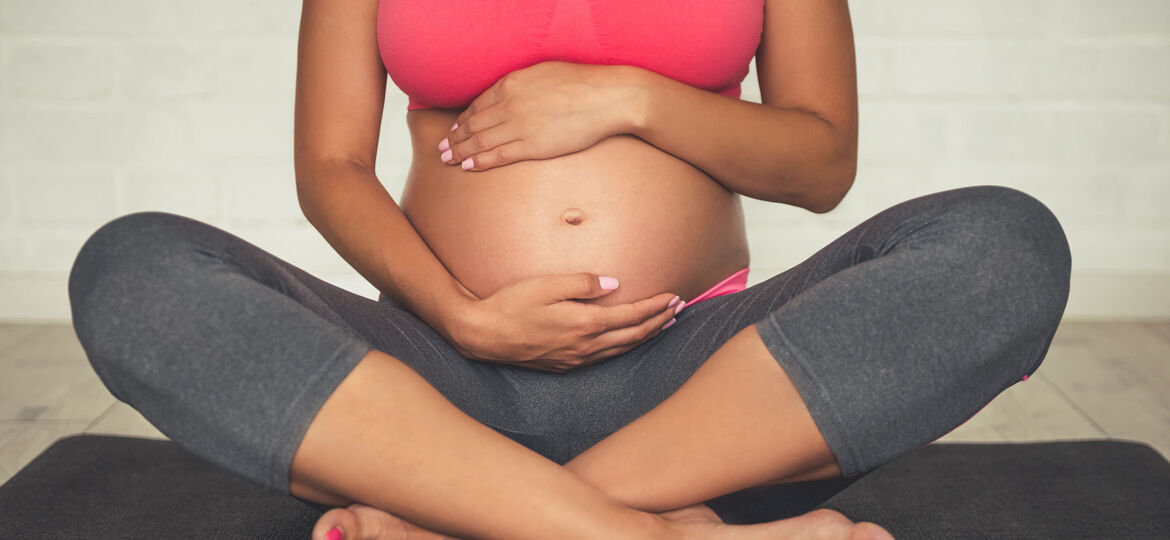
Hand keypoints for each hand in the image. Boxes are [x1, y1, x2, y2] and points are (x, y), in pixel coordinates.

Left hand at [438, 61, 643, 170]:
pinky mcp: (533, 146)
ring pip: (481, 141)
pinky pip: (499, 155)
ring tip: (448, 160)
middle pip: (474, 123)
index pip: (478, 104)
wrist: (607, 98)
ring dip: (461, 151)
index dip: (463, 119)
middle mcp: (510, 103)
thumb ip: (522, 84)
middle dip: (455, 138)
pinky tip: (468, 166)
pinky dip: (480, 161)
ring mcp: (520, 125)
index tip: (455, 129)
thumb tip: (510, 93)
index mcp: (512, 83)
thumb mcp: (544, 72)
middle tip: (442, 148)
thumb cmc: (582, 83)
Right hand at [448, 273, 683, 372]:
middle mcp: (585, 346)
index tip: (673, 296)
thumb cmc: (511, 305)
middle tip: (678, 309)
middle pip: (633, 336)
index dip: (655, 306)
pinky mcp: (566, 364)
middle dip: (658, 322)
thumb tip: (615, 284)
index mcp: (584, 324)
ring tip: (662, 325)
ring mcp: (576, 359)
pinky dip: (625, 347)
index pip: (631, 316)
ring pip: (622, 349)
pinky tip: (628, 340)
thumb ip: (583, 283)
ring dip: (645, 336)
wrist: (483, 335)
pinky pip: (605, 357)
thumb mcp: (547, 284)